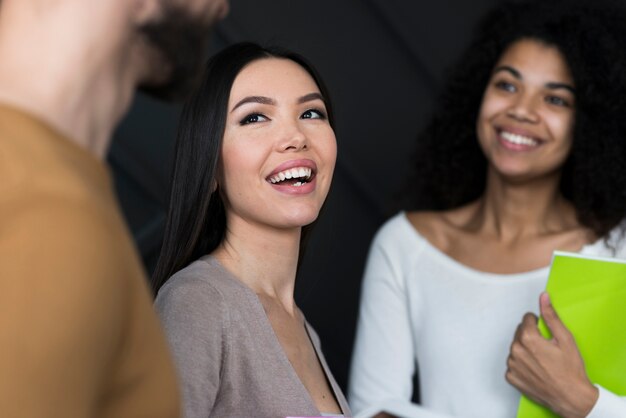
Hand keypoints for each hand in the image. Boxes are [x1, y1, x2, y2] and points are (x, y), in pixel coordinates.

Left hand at [506, 292, 598, 417]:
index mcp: (527, 338)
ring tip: (542, 360)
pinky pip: (513, 363)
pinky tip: (535, 369)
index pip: (526, 319)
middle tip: (546, 348)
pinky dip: (522, 364)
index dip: (538, 324)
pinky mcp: (511, 377)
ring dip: (525, 350)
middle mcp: (515, 350)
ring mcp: (512, 365)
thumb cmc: (570, 369)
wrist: (571, 397)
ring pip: (516, 348)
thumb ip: (551, 315)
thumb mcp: (565, 338)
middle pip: (519, 333)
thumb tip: (543, 296)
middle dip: (531, 336)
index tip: (546, 334)